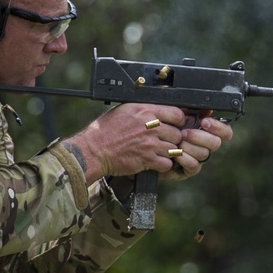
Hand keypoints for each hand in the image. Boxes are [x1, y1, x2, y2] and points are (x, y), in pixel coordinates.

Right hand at [62, 105, 232, 183]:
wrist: (93, 150)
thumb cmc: (105, 130)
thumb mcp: (124, 110)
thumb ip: (143, 109)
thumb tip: (158, 108)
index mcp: (145, 110)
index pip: (176, 113)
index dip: (178, 120)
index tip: (176, 124)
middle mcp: (149, 126)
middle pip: (177, 132)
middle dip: (174, 138)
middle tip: (166, 141)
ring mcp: (150, 144)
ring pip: (175, 148)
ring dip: (170, 151)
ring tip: (160, 151)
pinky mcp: (147, 159)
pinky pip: (167, 163)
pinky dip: (164, 164)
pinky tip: (156, 161)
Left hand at [160, 114, 233, 181]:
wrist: (147, 145)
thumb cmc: (162, 129)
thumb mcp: (176, 116)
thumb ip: (191, 111)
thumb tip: (208, 109)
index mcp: (206, 131)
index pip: (225, 132)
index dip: (219, 127)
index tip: (205, 122)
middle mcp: (205, 146)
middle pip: (216, 143)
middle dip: (200, 137)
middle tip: (185, 133)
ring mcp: (198, 159)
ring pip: (204, 154)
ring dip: (190, 147)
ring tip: (177, 143)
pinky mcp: (189, 170)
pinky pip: (194, 166)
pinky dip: (184, 158)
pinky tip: (175, 154)